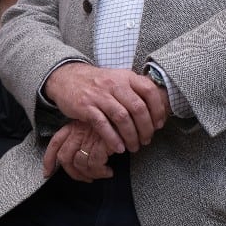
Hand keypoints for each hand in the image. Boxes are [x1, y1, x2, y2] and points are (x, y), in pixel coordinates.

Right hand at [42, 63, 166, 153]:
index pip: (149, 91)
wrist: (67, 77)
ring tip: (134, 147)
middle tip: (146, 140)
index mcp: (126, 77)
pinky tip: (118, 148)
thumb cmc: (97, 83)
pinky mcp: (86, 106)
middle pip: (138, 108)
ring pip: (122, 118)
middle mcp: (114, 84)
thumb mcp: (117, 79)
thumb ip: (134, 90)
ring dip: (131, 136)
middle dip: (145, 128)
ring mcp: (99, 95)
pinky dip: (113, 138)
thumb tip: (156, 110)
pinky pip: (103, 124)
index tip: (159, 125)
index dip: (157, 109)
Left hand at [43, 121, 113, 181]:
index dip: (49, 160)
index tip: (47, 173)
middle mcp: (78, 130)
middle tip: (87, 179)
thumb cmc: (116, 120)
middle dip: (73, 173)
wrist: (130, 111)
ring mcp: (89, 136)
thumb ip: (86, 136)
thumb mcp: (97, 125)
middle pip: (65, 157)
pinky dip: (101, 172)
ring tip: (102, 173)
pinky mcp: (100, 142)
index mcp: (74, 125)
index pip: (56, 143)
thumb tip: (78, 158)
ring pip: (80, 163)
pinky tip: (109, 171)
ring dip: (90, 174)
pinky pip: (95, 164)